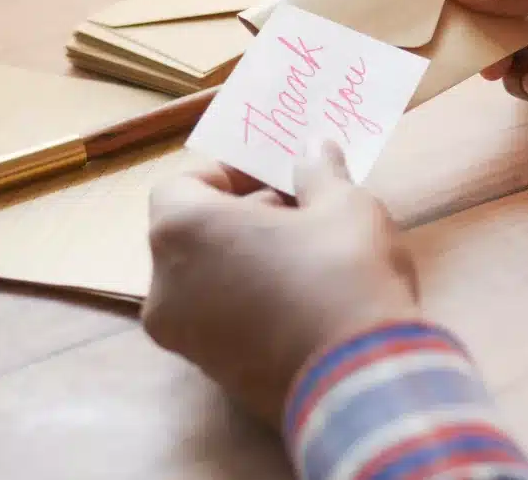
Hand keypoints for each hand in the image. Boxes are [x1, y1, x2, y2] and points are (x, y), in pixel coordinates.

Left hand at [141, 140, 417, 428]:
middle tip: (299, 211)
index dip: (229, 173)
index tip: (276, 174)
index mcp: (182, 232)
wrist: (361, 378)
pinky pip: (223, 321)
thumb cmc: (343, 272)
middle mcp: (165, 287)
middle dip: (242, 216)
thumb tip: (314, 149)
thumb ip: (319, 172)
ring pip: (207, 281)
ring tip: (308, 255)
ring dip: (247, 260)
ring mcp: (185, 339)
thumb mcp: (343, 205)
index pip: (182, 184)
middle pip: (192, 234)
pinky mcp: (215, 376)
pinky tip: (306, 299)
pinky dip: (251, 302)